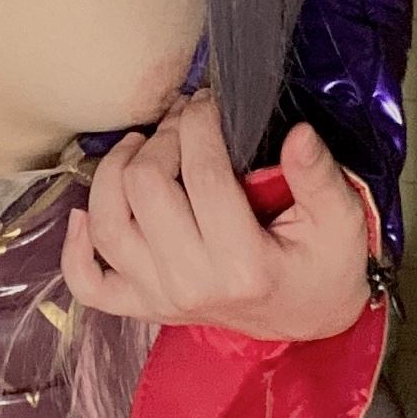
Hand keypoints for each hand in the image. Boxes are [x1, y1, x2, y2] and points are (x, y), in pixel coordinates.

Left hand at [61, 92, 372, 341]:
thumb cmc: (325, 264)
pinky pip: (88, 283)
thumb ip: (319, 176)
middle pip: (146, 190)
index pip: (205, 176)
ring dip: (115, 172)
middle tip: (182, 118)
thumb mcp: (340, 221)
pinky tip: (83, 214)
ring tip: (141, 145)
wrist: (308, 317)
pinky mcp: (143, 306)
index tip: (210, 100)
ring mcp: (161, 299)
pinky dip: (75, 248)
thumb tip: (298, 133)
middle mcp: (193, 286)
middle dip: (162, 138)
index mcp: (245, 267)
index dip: (201, 124)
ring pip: (108, 225)